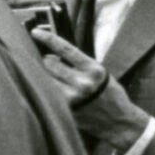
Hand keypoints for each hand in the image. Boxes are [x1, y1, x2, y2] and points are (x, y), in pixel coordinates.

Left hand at [29, 25, 149, 150]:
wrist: (119, 122)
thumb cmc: (108, 93)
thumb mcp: (100, 73)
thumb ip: (78, 64)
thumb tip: (51, 53)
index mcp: (93, 69)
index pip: (65, 49)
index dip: (47, 38)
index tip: (35, 32)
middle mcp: (82, 83)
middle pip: (48, 63)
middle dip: (44, 60)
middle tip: (43, 61)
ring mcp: (72, 99)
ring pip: (43, 79)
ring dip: (40, 74)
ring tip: (46, 75)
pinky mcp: (64, 111)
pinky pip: (45, 94)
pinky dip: (42, 88)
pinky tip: (43, 88)